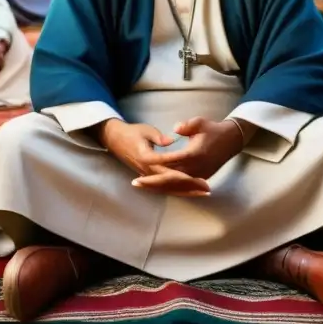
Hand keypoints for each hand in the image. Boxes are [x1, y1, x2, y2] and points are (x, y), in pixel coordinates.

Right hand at [96, 119, 211, 195]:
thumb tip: (170, 141)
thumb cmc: (132, 132)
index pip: (168, 171)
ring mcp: (148, 174)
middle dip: (190, 186)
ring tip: (203, 193)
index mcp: (147, 159)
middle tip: (207, 188)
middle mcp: (147, 170)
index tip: (198, 177)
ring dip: (186, 190)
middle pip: (172, 182)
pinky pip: (164, 186)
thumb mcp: (145, 130)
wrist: (115, 139)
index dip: (184, 175)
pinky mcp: (149, 176)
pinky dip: (177, 190)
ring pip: (169, 187)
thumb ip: (158, 137)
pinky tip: (189, 192)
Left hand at [142, 117, 243, 179]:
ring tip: (142, 187)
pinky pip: (182, 187)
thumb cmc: (213, 129)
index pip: (170, 160)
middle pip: (170, 178)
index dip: (155, 162)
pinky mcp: (200, 179)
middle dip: (151, 181)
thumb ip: (187, 125)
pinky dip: (168, 188)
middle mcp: (195, 168)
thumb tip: (176, 127)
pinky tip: (157, 189)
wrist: (231, 140)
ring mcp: (198, 175)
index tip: (142, 162)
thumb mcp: (200, 122)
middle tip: (135, 182)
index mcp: (194, 154)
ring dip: (158, 187)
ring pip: (175, 185)